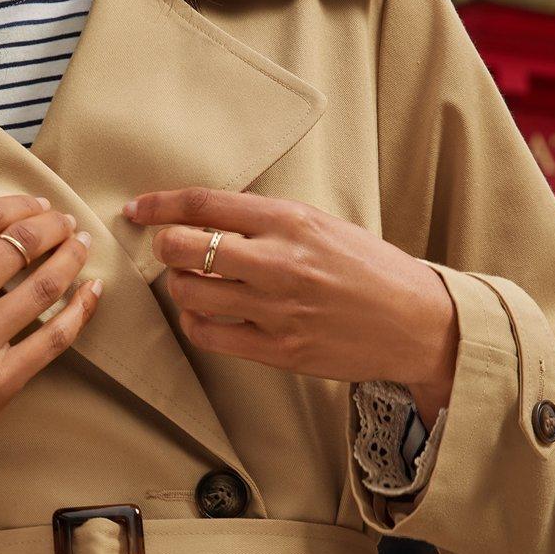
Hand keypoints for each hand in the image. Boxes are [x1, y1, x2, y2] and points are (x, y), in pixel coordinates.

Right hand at [0, 193, 103, 525]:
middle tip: (68, 224)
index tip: (39, 206)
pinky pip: (54, 337)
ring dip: (71, 258)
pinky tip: (91, 292)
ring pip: (44, 285)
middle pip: (19, 244)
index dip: (20, 205)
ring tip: (80, 248)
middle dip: (54, 225)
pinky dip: (81, 309)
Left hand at [123, 188, 456, 425]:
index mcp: (291, 221)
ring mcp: (275, 309)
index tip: (138, 210)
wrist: (417, 322)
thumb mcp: (323, 225)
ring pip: (188, 292)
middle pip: (183, 247)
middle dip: (165, 246)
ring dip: (178, 285)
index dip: (159, 205)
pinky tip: (203, 313)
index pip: (204, 204)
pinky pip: (208, 334)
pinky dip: (194, 320)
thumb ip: (268, 220)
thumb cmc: (370, 269)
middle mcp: (279, 262)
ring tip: (191, 282)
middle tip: (170, 249)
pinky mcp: (277, 350)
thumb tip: (208, 215)